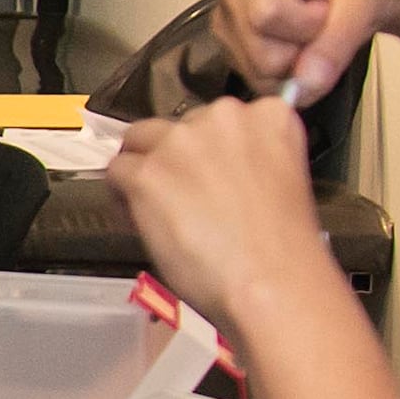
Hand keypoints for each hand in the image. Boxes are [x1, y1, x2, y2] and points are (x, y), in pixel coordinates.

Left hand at [106, 99, 329, 344]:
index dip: (206, 149)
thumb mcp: (282, 181)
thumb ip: (248, 160)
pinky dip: (121, 196)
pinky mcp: (148, 172)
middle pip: (177, 126)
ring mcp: (182, 142)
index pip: (219, 117)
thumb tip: (210, 169)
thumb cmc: (282, 250)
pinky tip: (140, 220)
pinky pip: (117, 172)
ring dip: (143, 169)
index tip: (205, 171)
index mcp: (267, 117)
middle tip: (179, 196)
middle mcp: (224, 117)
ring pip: (139, 141)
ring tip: (153, 206)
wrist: (271, 281)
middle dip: (174, 158)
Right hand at [211, 0, 399, 107]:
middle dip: (304, 52)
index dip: (309, 27)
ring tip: (315, 33)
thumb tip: (305, 85)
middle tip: (326, 24)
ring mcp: (227, 15)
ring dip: (297, 67)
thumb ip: (336, 42)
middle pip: (260, 51)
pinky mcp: (232, 43)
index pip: (267, 15)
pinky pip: (257, 80)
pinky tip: (301, 45)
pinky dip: (288, 76)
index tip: (329, 7)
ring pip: (257, 72)